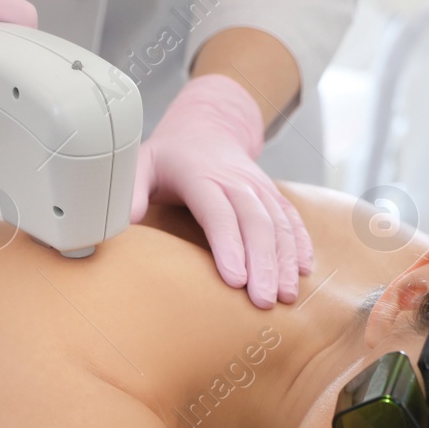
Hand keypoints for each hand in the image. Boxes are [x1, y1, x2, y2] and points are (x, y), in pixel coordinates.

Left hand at [130, 75, 312, 308]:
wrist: (206, 126)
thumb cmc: (168, 157)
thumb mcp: (140, 164)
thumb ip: (129, 192)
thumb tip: (122, 223)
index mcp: (201, 175)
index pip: (218, 213)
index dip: (229, 246)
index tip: (236, 280)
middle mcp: (235, 180)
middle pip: (255, 222)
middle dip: (263, 263)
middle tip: (263, 301)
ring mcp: (258, 187)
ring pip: (278, 223)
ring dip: (285, 260)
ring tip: (287, 296)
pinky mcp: (272, 195)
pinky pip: (292, 218)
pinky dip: (302, 244)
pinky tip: (306, 270)